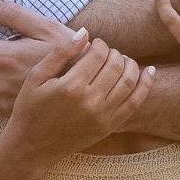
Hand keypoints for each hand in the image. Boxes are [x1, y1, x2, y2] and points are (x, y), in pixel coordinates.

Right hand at [2, 31, 153, 165]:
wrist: (32, 147)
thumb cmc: (30, 108)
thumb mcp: (36, 77)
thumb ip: (61, 53)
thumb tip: (86, 32)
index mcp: (70, 86)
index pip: (98, 54)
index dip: (100, 44)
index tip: (95, 44)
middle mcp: (90, 101)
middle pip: (116, 65)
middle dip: (114, 53)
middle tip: (107, 52)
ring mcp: (102, 116)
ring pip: (129, 81)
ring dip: (130, 64)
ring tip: (122, 60)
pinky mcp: (109, 127)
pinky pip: (135, 103)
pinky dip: (145, 85)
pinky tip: (150, 72)